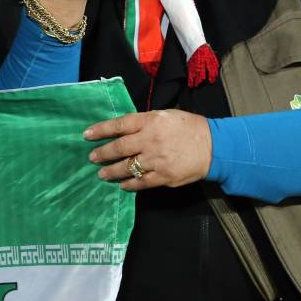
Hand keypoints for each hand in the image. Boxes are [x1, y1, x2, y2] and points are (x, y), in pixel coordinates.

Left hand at [84, 110, 211, 191]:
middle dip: (103, 153)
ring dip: (111, 171)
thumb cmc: (188, 127)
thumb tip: (124, 128)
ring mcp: (156, 160)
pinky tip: (122, 185)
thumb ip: (145, 122)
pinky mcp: (163, 176)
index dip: (101, 129)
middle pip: (119, 148)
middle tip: (92, 158)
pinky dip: (129, 184)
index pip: (120, 124)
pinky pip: (141, 182)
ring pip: (127, 167)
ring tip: (101, 174)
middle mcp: (150, 140)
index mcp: (151, 121)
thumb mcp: (166, 116)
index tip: (87, 135)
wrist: (214, 146)